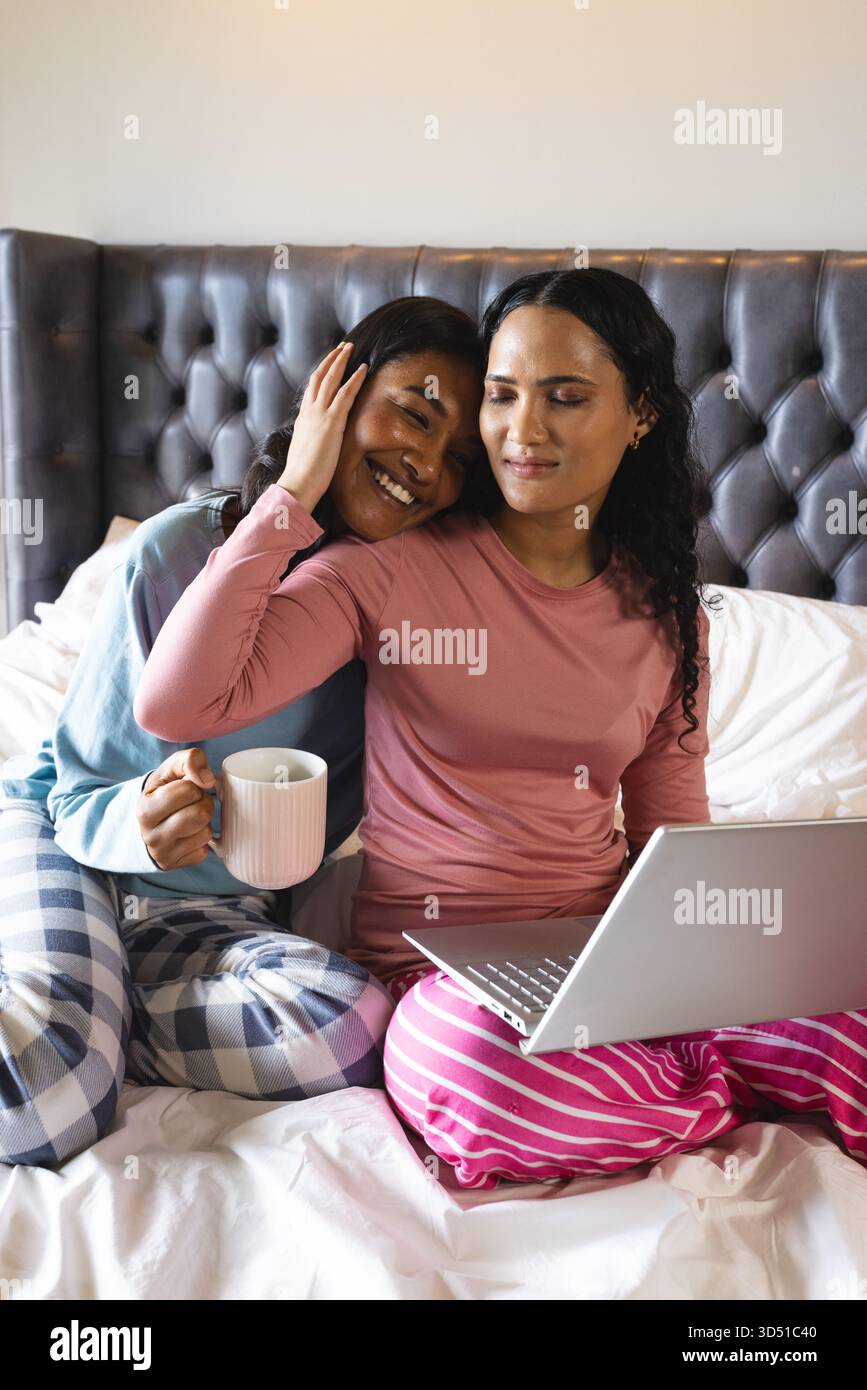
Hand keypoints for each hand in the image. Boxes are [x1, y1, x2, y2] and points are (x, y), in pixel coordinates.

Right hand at [136, 747, 223, 870]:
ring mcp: (162, 854)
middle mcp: (151, 836)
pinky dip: (201, 839)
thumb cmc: (162, 789)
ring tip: (190, 815)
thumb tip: (208, 780)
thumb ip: (190, 760)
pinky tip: (188, 832)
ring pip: (206, 833)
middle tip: (192, 802)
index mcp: (145, 810)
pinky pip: (204, 851)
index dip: (193, 785)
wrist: (147, 818)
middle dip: (203, 803)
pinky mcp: (175, 865)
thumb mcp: (171, 768)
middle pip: (201, 814)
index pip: (190, 790)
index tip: (184, 788)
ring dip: (204, 821)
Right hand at [276, 342, 367, 512]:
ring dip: (341, 360)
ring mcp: (319, 415)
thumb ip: (312, 442)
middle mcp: (309, 412)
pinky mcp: (332, 422)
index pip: (312, 389)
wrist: (298, 483)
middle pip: (318, 376)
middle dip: (331, 359)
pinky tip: (364, 368)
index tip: (330, 362)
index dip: (321, 373)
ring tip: (350, 347)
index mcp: (303, 419)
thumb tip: (317, 444)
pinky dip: (355, 378)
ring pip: (330, 378)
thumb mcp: (307, 453)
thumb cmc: (303, 476)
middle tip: (342, 346)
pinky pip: (345, 393)